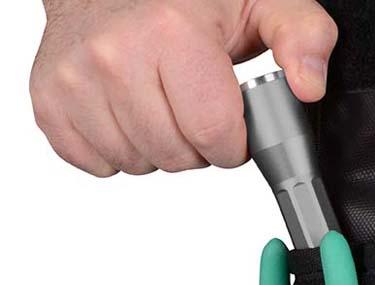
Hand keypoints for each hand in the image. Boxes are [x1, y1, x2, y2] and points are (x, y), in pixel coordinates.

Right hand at [30, 0, 336, 176]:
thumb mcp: (261, 1)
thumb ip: (301, 38)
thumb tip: (309, 87)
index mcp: (171, 33)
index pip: (215, 136)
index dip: (233, 141)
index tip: (231, 121)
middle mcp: (114, 56)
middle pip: (176, 157)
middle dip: (197, 144)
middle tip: (194, 105)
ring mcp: (75, 80)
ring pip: (138, 164)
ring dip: (159, 147)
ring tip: (161, 103)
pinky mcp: (50, 100)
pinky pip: (98, 162)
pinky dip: (119, 149)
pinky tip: (128, 112)